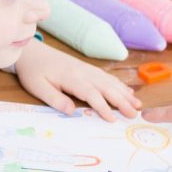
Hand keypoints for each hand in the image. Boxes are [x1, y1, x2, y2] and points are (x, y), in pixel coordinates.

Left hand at [14, 39, 140, 120]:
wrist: (33, 52)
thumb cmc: (34, 72)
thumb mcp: (37, 87)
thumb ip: (55, 99)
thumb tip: (72, 111)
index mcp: (71, 78)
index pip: (91, 94)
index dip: (103, 106)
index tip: (113, 119)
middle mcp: (83, 72)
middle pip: (106, 87)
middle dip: (122, 101)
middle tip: (134, 114)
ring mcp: (87, 69)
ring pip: (110, 81)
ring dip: (125, 93)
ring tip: (138, 104)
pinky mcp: (88, 68)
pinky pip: (107, 77)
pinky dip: (120, 85)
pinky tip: (128, 92)